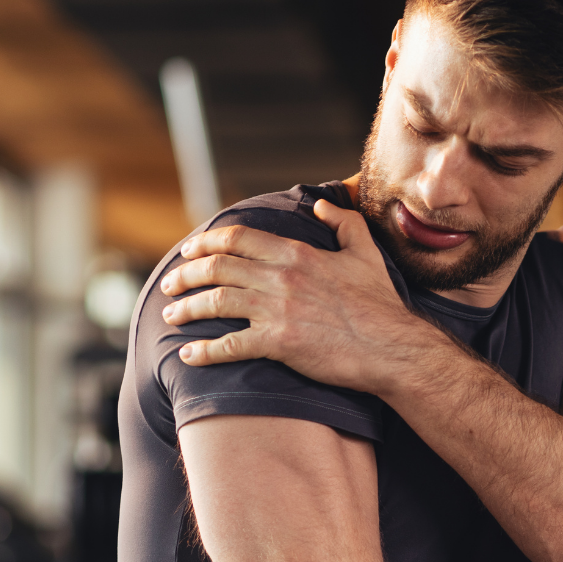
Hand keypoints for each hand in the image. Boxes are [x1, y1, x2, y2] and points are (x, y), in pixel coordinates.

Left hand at [159, 198, 436, 392]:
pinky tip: (187, 356)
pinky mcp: (279, 344)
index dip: (206, 242)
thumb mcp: (365, 252)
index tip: (188, 250)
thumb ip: (342, 222)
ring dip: (186, 308)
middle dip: (185, 274)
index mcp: (297, 253)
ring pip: (216, 302)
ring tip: (170, 315)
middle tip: (169, 284)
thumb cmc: (380, 304)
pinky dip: (204, 351)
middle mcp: (281, 278)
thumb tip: (320, 205)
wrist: (392, 347)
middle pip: (217, 268)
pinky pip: (230, 346)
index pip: (238, 238)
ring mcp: (278, 311)